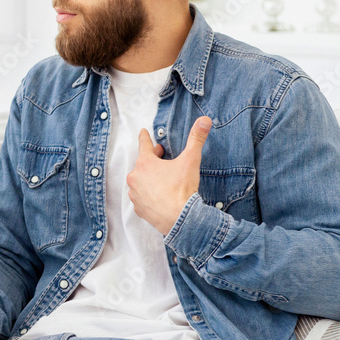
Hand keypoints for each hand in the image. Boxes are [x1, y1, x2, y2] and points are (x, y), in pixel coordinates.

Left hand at [127, 116, 211, 234]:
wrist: (179, 219)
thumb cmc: (182, 189)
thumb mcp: (190, 160)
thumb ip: (196, 138)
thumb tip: (204, 120)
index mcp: (145, 163)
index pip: (143, 144)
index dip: (145, 137)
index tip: (143, 132)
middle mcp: (135, 177)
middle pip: (143, 163)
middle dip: (153, 159)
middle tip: (163, 157)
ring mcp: (135, 194)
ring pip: (141, 180)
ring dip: (149, 177)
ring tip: (163, 179)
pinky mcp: (138, 208)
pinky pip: (142, 196)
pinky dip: (149, 193)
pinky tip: (160, 195)